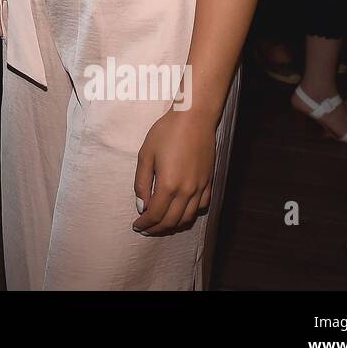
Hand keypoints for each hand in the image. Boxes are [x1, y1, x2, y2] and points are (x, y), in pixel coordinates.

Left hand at [133, 108, 216, 235]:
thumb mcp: (146, 154)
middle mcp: (187, 191)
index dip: (145, 223)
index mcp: (169, 185)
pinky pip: (202, 206)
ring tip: (161, 224)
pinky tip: (182, 211)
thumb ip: (142, 183)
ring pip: (188, 217)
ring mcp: (200, 187)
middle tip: (146, 229)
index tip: (137, 226)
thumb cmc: (166, 132)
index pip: (155, 214)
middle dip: (157, 228)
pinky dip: (191, 214)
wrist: (194, 118)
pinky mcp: (209, 181)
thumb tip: (142, 205)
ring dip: (173, 225)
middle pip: (172, 220)